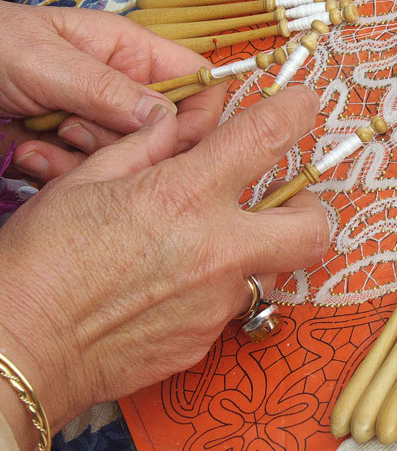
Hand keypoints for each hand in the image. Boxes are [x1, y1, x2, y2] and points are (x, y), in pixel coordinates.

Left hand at [0, 0, 224, 179]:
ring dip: (85, 162)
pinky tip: (28, 155)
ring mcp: (96, 124)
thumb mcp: (45, 61)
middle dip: (126, 145)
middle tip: (77, 132)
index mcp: (129, 51)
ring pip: (126, 162)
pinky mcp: (71, 154)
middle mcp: (121, 89)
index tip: (171, 141)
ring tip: (44, 140)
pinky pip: (89, 178)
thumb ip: (107, 89)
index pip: (194, 80)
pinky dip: (58, 174)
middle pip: (164, 133)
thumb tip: (166, 119)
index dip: (195, 114)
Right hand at [0, 86, 328, 450]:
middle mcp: (216, 251)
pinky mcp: (203, 343)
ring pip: (266, 270)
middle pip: (313, 228)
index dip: (297, 110)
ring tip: (194, 250)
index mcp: (185, 195)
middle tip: (286, 201)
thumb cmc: (43, 261)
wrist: (22, 347)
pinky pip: (226, 308)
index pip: (268, 137)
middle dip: (312, 209)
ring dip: (247, 253)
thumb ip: (145, 147)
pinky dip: (209, 292)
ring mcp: (215, 304)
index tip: (303, 103)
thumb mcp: (88, 180)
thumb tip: (178, 125)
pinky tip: (165, 289)